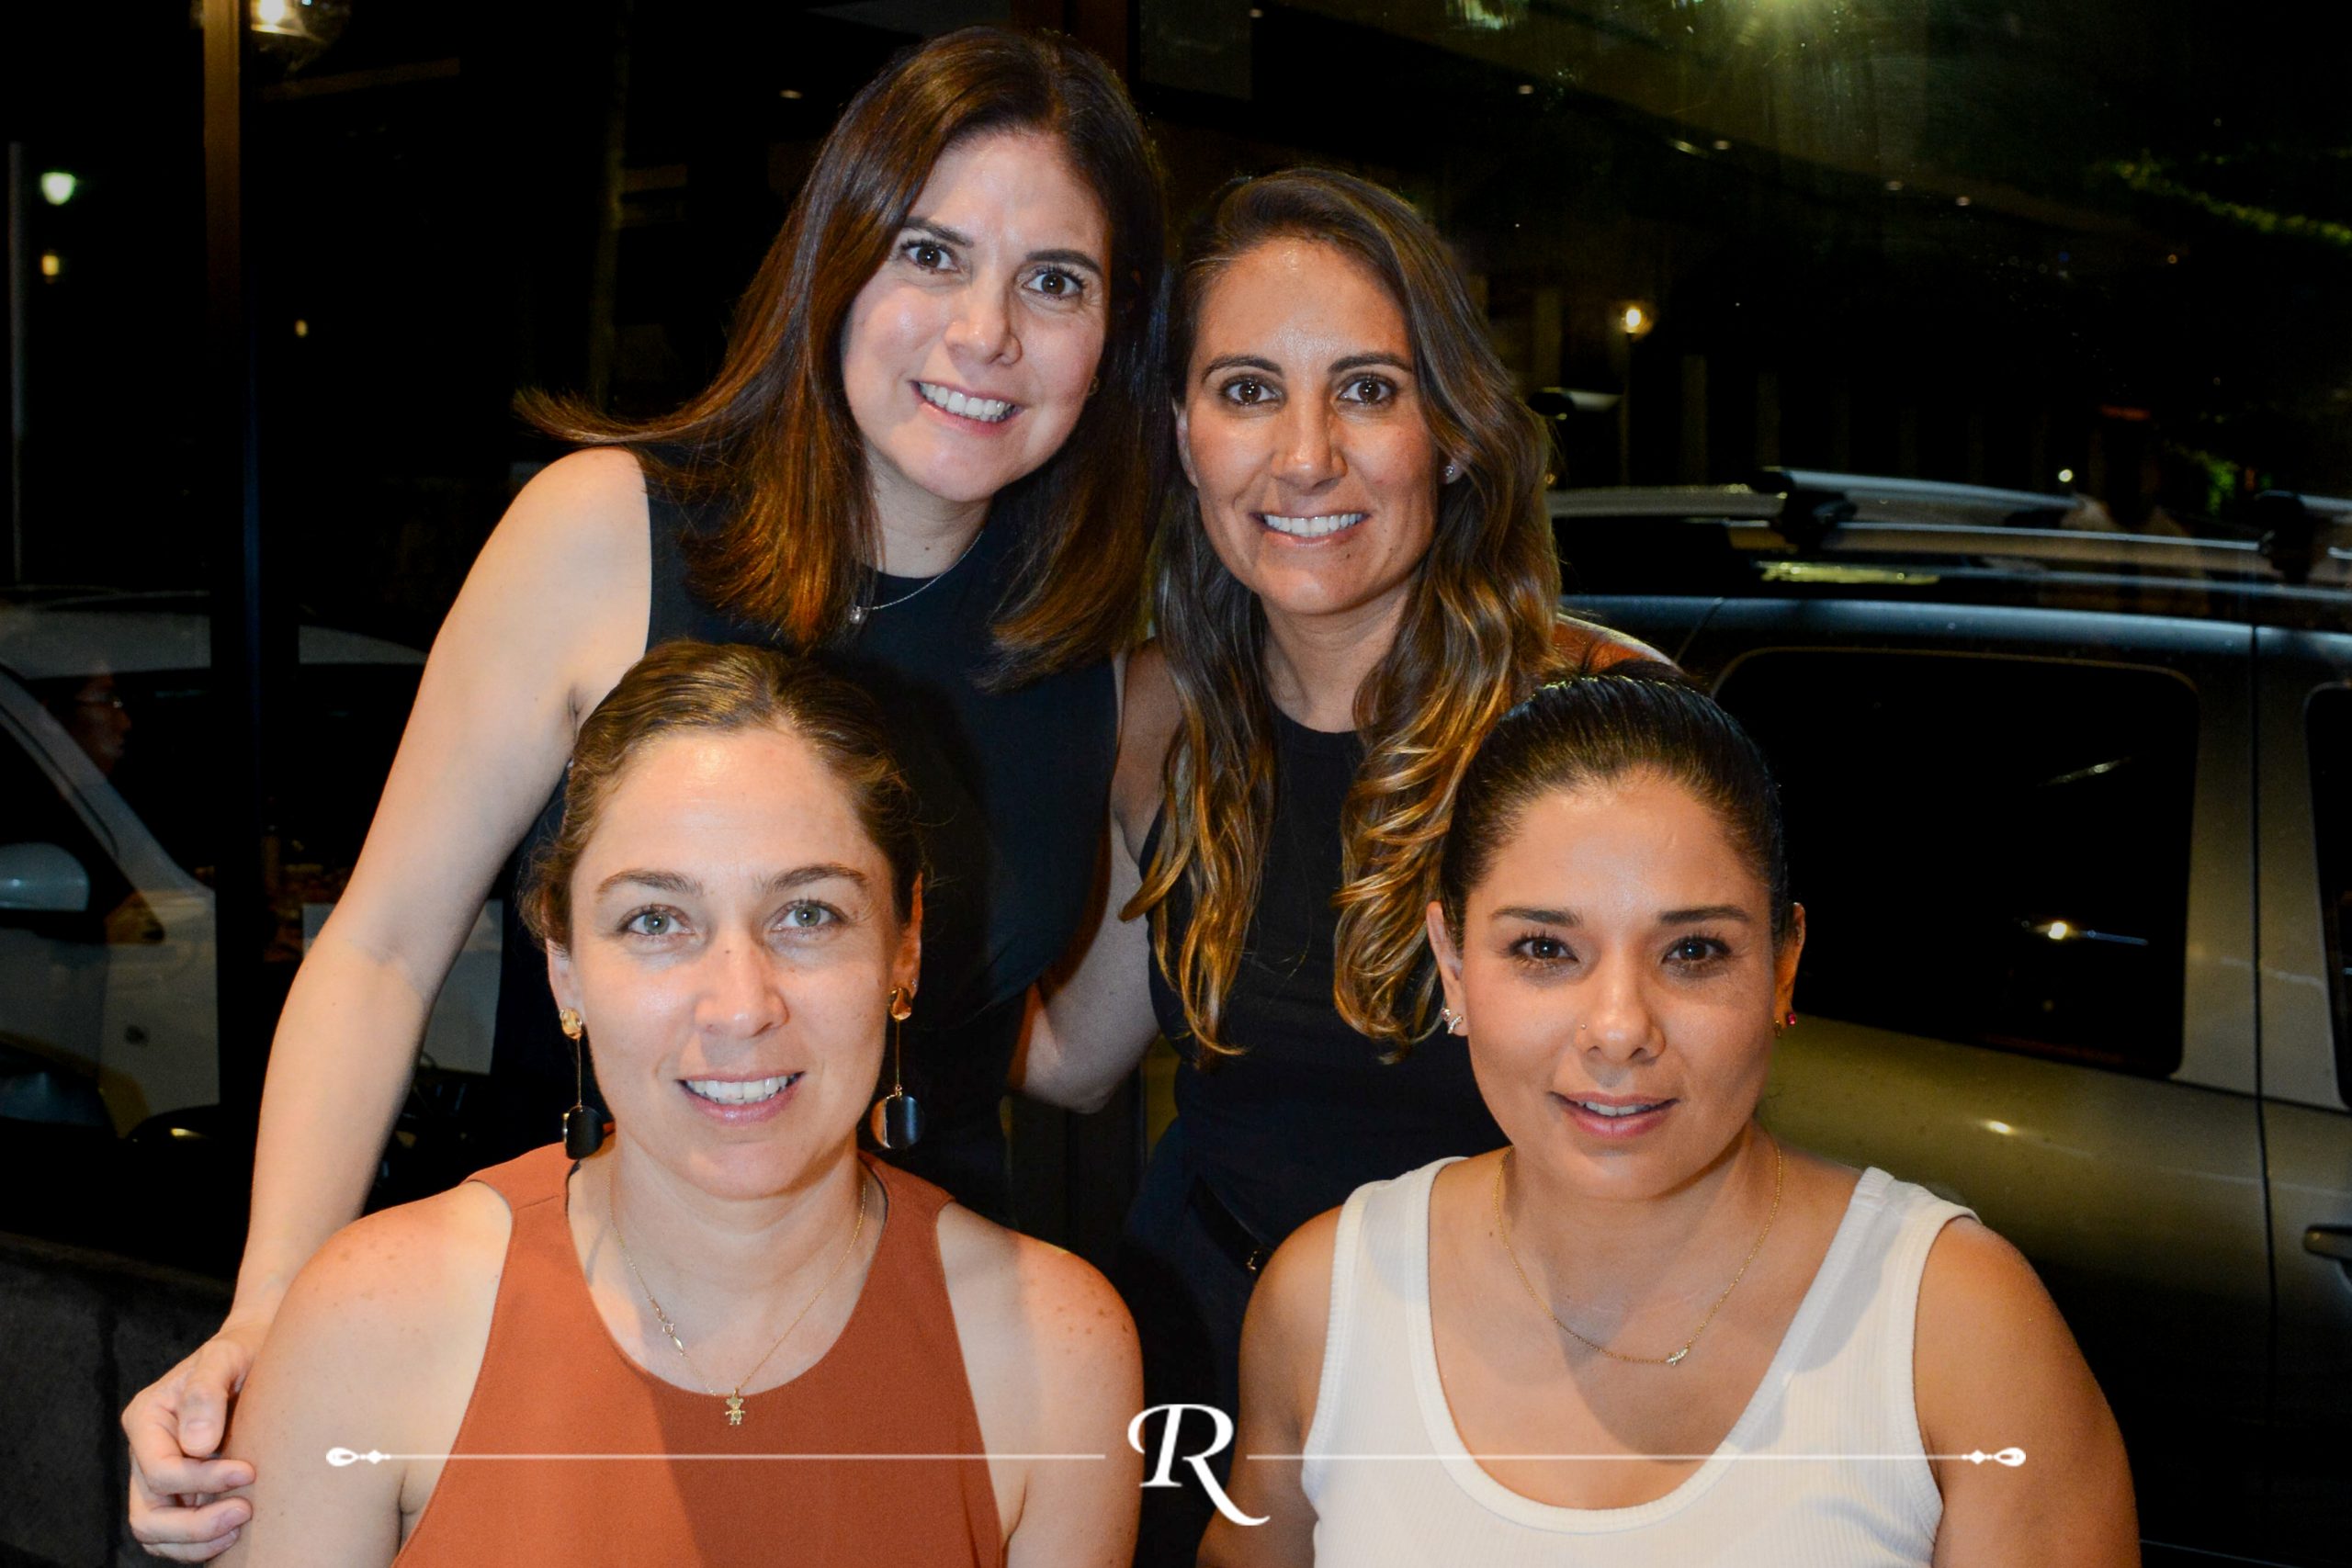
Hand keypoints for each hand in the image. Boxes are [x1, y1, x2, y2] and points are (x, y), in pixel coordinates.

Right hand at [124, 1319, 265, 1559]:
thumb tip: (196, 1445)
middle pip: (149, 1516)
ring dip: (197, 1542)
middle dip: (194, 1525)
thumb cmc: (241, 1351)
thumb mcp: (225, 1355)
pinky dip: (201, 1544)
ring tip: (240, 1529)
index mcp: (147, 1419)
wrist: (257, 1351)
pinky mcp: (183, 1491)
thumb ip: (205, 1392)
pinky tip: (236, 1533)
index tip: (248, 1471)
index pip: (160, 1471)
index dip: (201, 1480)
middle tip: (245, 1513)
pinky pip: (178, 1535)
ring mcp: (162, 1477)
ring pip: (158, 1535)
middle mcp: (147, 1453)